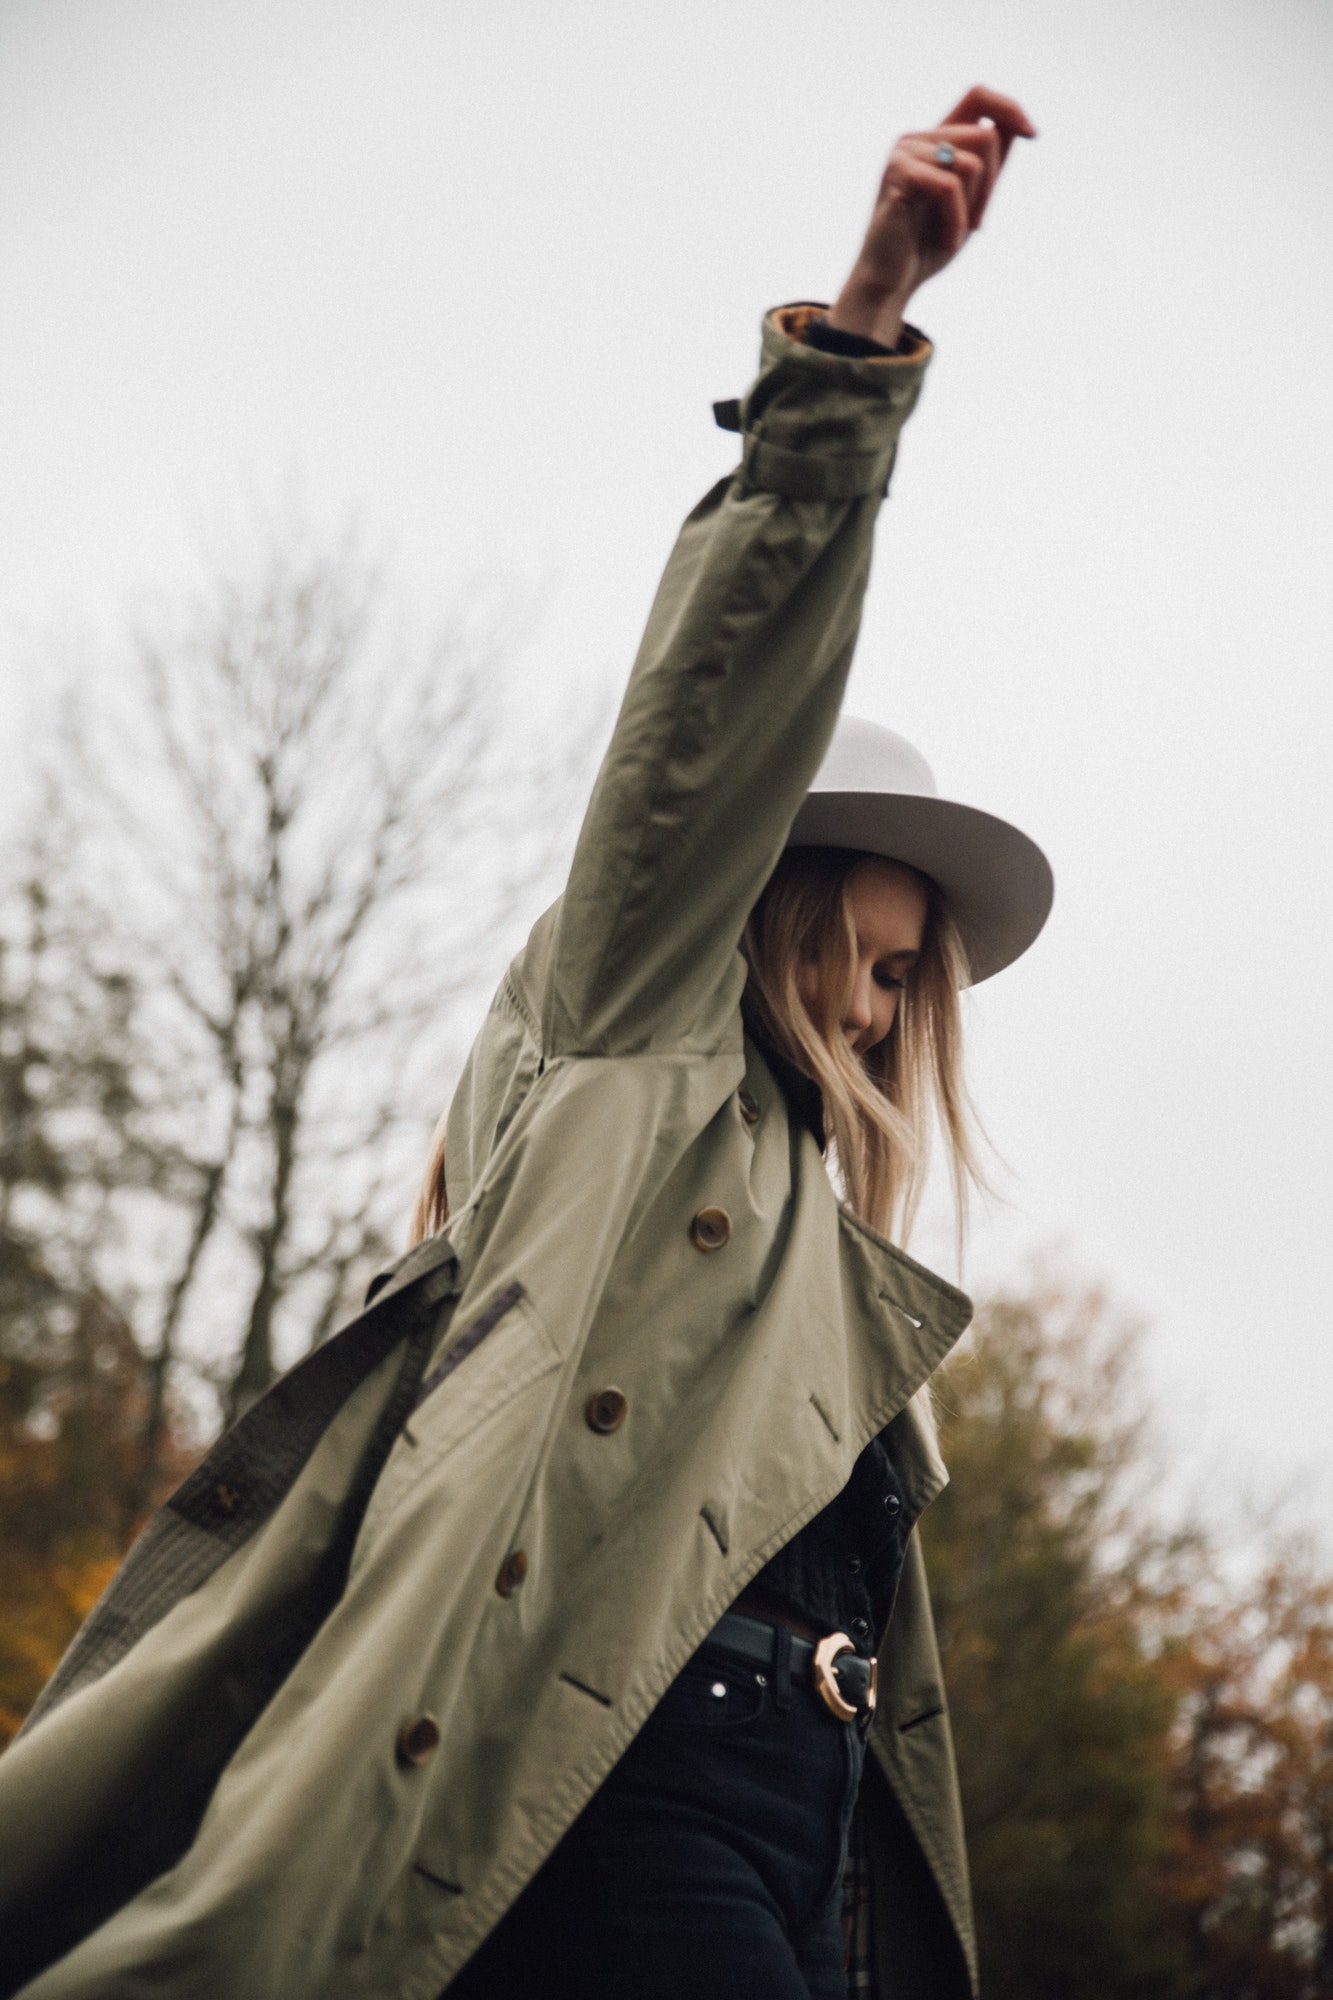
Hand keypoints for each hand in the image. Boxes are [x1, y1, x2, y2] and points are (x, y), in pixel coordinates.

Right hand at [827, 87, 1035, 348]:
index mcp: (935, 140)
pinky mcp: (897, 174)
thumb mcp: (970, 202)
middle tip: (975, 224)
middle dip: (991, 185)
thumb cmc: (927, 246)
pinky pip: (950, 187)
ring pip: (972, 162)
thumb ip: (989, 167)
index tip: (1032, 135)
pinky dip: (956, 221)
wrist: (890, 282)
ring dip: (973, 207)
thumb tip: (1018, 128)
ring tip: (955, 235)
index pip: (978, 97)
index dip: (1010, 108)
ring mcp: (905, 153)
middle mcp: (918, 139)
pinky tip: (948, 243)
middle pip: (985, 137)